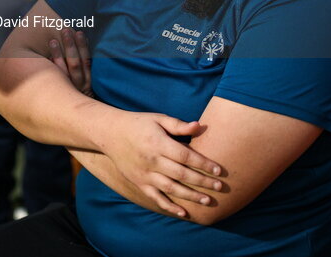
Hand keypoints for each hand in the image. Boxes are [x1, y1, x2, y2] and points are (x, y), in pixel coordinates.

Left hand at [48, 29, 91, 96]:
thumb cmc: (79, 95)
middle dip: (71, 46)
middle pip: (75, 63)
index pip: (87, 60)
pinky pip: (53, 82)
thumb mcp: (86, 83)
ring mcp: (68, 91)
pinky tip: (45, 58)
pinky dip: (51, 69)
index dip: (83, 46)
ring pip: (63, 71)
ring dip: (58, 54)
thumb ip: (83, 67)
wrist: (73, 117)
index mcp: (88, 80)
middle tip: (65, 30)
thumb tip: (80, 41)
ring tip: (53, 40)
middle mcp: (79, 86)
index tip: (79, 32)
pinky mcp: (58, 95)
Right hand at [96, 111, 223, 215]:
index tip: (218, 170)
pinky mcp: (139, 183)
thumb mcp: (157, 118)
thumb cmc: (138, 123)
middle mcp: (152, 161)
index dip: (203, 163)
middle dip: (202, 182)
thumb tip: (200, 126)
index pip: (185, 156)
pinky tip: (184, 212)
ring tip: (207, 201)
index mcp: (158, 143)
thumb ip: (178, 125)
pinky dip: (169, 206)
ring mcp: (145, 174)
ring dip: (190, 196)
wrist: (110, 133)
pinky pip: (156, 197)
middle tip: (220, 187)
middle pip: (181, 175)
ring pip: (171, 189)